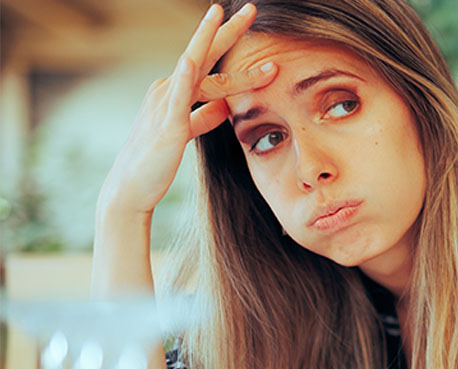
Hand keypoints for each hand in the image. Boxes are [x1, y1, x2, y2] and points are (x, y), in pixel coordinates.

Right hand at [96, 3, 276, 219]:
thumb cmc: (157, 160)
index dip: (229, 41)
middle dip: (228, 30)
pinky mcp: (166, 124)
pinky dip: (183, 76)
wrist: (133, 188)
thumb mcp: (187, 132)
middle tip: (252, 8)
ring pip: (198, 69)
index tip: (251, 23)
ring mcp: (165, 103)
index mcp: (176, 91)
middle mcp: (168, 89)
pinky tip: (189, 58)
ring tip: (230, 18)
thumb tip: (223, 106)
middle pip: (204, 54)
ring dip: (215, 43)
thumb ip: (203, 117)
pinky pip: (177, 97)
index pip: (209, 62)